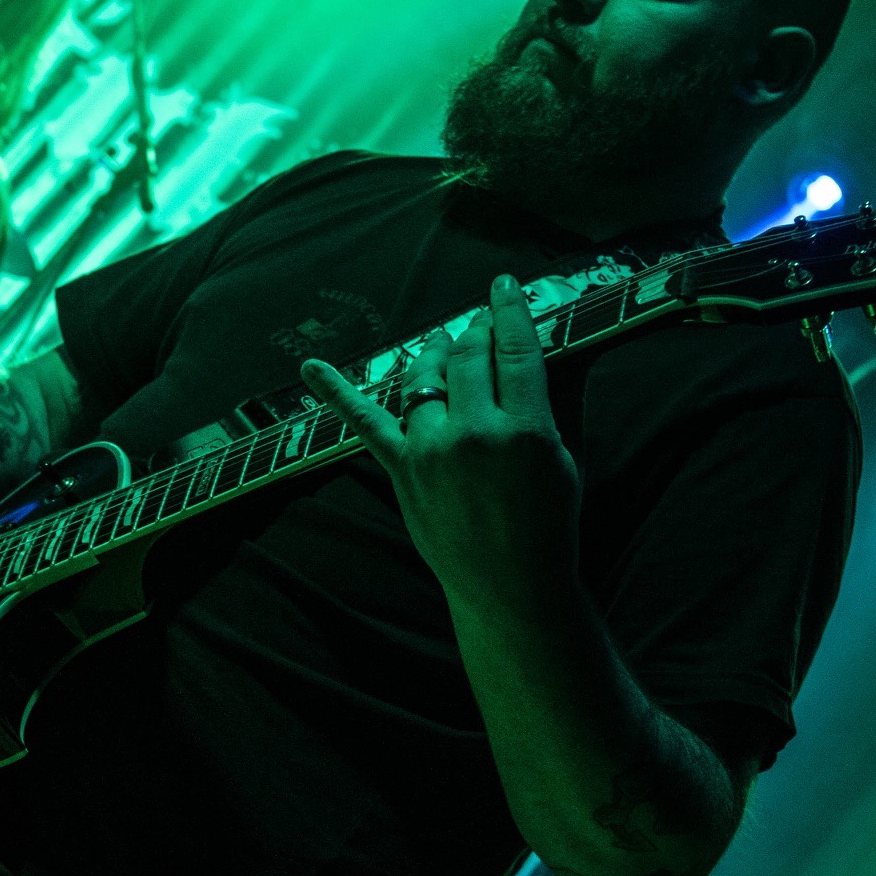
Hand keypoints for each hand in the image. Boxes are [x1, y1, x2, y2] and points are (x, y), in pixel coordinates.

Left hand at [303, 274, 580, 610]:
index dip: (508, 309)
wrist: (510, 588)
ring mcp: (431, 452)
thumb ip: (549, 403)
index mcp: (526, 429)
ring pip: (423, 377)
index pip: (515, 348)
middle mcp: (475, 434)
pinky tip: (310, 368)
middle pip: (468, 356)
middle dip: (475, 332)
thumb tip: (539, 352)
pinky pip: (365, 424)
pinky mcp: (402, 471)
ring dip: (432, 352)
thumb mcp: (565, 458)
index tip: (503, 286)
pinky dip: (336, 393)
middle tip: (481, 324)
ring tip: (441, 342)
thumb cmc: (548, 524)